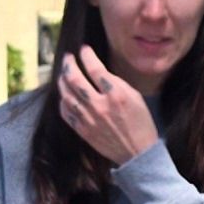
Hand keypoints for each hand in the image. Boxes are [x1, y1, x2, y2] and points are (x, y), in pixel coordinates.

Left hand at [58, 46, 158, 165]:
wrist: (137, 153)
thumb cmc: (140, 123)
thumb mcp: (135, 96)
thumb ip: (116, 83)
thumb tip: (99, 72)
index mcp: (115, 94)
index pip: (94, 68)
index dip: (86, 55)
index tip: (84, 50)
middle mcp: (99, 105)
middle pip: (74, 79)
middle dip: (69, 64)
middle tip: (68, 58)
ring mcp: (89, 119)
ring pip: (66, 94)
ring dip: (62, 80)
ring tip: (64, 74)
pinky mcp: (83, 131)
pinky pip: (66, 112)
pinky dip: (63, 101)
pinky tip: (65, 96)